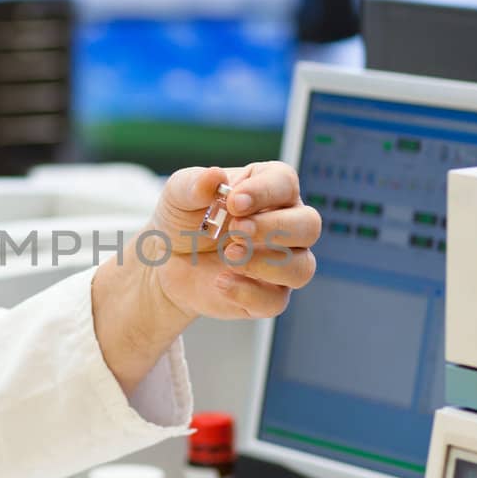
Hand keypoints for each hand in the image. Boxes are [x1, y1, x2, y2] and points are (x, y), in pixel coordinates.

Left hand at [144, 162, 320, 320]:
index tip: (234, 202)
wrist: (168, 261)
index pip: (284, 183)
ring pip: (302, 267)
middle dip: (275, 228)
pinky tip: (220, 282)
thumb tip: (214, 176)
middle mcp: (285, 224)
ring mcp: (281, 262)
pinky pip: (276, 301)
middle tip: (236, 230)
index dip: (265, 192)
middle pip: (309, 225)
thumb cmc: (184, 219)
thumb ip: (194, 184)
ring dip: (268, 263)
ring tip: (229, 256)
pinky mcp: (268, 295)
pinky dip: (248, 293)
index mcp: (268, 188)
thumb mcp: (178, 194)